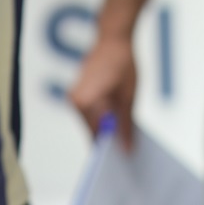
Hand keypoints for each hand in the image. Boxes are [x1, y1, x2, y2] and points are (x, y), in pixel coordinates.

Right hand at [68, 31, 138, 150]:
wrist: (112, 39)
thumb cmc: (123, 62)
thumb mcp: (129, 95)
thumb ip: (126, 124)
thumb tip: (126, 149)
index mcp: (87, 101)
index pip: (97, 136)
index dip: (110, 151)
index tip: (121, 165)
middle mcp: (76, 102)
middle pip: (93, 132)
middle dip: (109, 142)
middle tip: (127, 152)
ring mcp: (74, 99)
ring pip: (92, 125)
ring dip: (106, 131)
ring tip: (124, 137)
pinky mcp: (77, 97)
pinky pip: (90, 116)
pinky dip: (102, 120)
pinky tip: (117, 123)